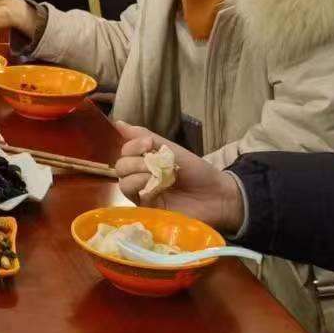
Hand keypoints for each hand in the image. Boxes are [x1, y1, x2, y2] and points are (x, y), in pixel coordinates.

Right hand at [111, 122, 244, 233]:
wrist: (215, 194)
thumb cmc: (196, 171)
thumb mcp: (171, 149)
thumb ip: (145, 136)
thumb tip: (118, 122)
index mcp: (146, 161)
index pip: (124, 151)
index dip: (132, 145)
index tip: (148, 143)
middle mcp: (141, 177)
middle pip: (120, 167)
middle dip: (134, 160)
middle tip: (152, 162)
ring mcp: (143, 194)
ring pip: (123, 182)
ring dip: (137, 173)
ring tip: (155, 175)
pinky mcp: (147, 209)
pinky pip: (133, 197)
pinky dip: (141, 186)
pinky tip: (155, 186)